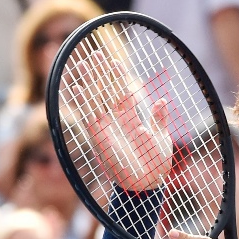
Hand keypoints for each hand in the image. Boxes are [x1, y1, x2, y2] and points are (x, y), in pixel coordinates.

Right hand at [74, 50, 172, 190]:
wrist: (147, 184)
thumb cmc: (156, 164)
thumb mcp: (162, 137)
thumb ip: (158, 119)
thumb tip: (161, 101)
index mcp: (132, 119)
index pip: (122, 93)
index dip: (118, 77)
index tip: (115, 61)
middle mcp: (117, 122)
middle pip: (105, 92)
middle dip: (100, 73)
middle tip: (94, 53)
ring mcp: (107, 128)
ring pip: (95, 100)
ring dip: (88, 82)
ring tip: (82, 63)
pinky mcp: (99, 138)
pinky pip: (88, 117)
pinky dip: (82, 102)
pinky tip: (76, 87)